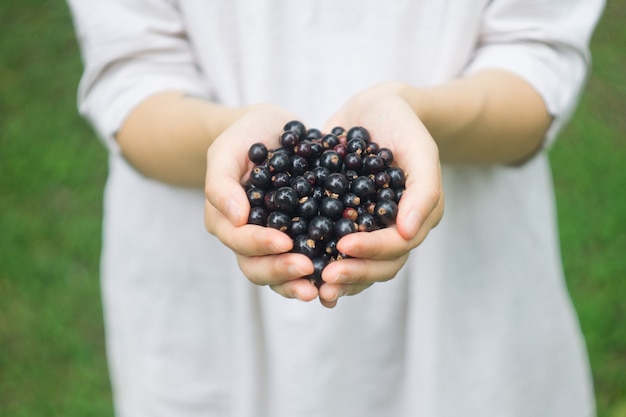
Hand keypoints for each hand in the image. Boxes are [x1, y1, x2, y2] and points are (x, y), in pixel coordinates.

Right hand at [204, 104, 320, 301]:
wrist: (271, 129)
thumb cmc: (244, 136)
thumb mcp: (227, 150)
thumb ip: (222, 183)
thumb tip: (236, 218)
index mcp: (227, 221)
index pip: (239, 241)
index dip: (259, 244)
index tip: (284, 242)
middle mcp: (249, 238)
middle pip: (258, 267)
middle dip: (282, 272)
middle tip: (308, 269)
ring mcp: (275, 241)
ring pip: (282, 273)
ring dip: (301, 282)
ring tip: (324, 286)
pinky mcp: (300, 237)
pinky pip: (308, 258)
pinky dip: (322, 270)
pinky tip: (342, 273)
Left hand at [317, 83, 443, 307]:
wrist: (377, 108)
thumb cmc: (402, 124)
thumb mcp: (419, 148)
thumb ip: (423, 189)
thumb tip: (409, 232)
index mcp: (417, 217)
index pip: (398, 245)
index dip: (373, 250)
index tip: (344, 246)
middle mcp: (395, 229)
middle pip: (379, 265)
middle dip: (354, 273)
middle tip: (325, 280)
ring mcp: (369, 227)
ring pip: (358, 263)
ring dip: (337, 277)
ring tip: (312, 284)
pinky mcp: (345, 220)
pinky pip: (335, 246)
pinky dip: (321, 258)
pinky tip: (297, 263)